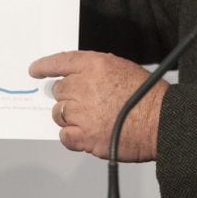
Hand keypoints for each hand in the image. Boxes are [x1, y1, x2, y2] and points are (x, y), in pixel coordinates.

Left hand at [30, 51, 165, 161]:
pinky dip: (71, 137)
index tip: (35, 70)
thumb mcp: (124, 69)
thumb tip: (81, 80)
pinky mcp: (84, 135)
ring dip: (69, 117)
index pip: (61, 61)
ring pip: (59, 113)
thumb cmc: (149, 97)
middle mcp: (84, 85)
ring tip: (89, 120)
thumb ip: (98, 72)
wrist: (161, 122)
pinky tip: (85, 135)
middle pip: (59, 90)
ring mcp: (82, 112)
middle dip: (67, 97)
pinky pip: (64, 136)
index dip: (45, 66)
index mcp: (95, 65)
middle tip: (82, 103)